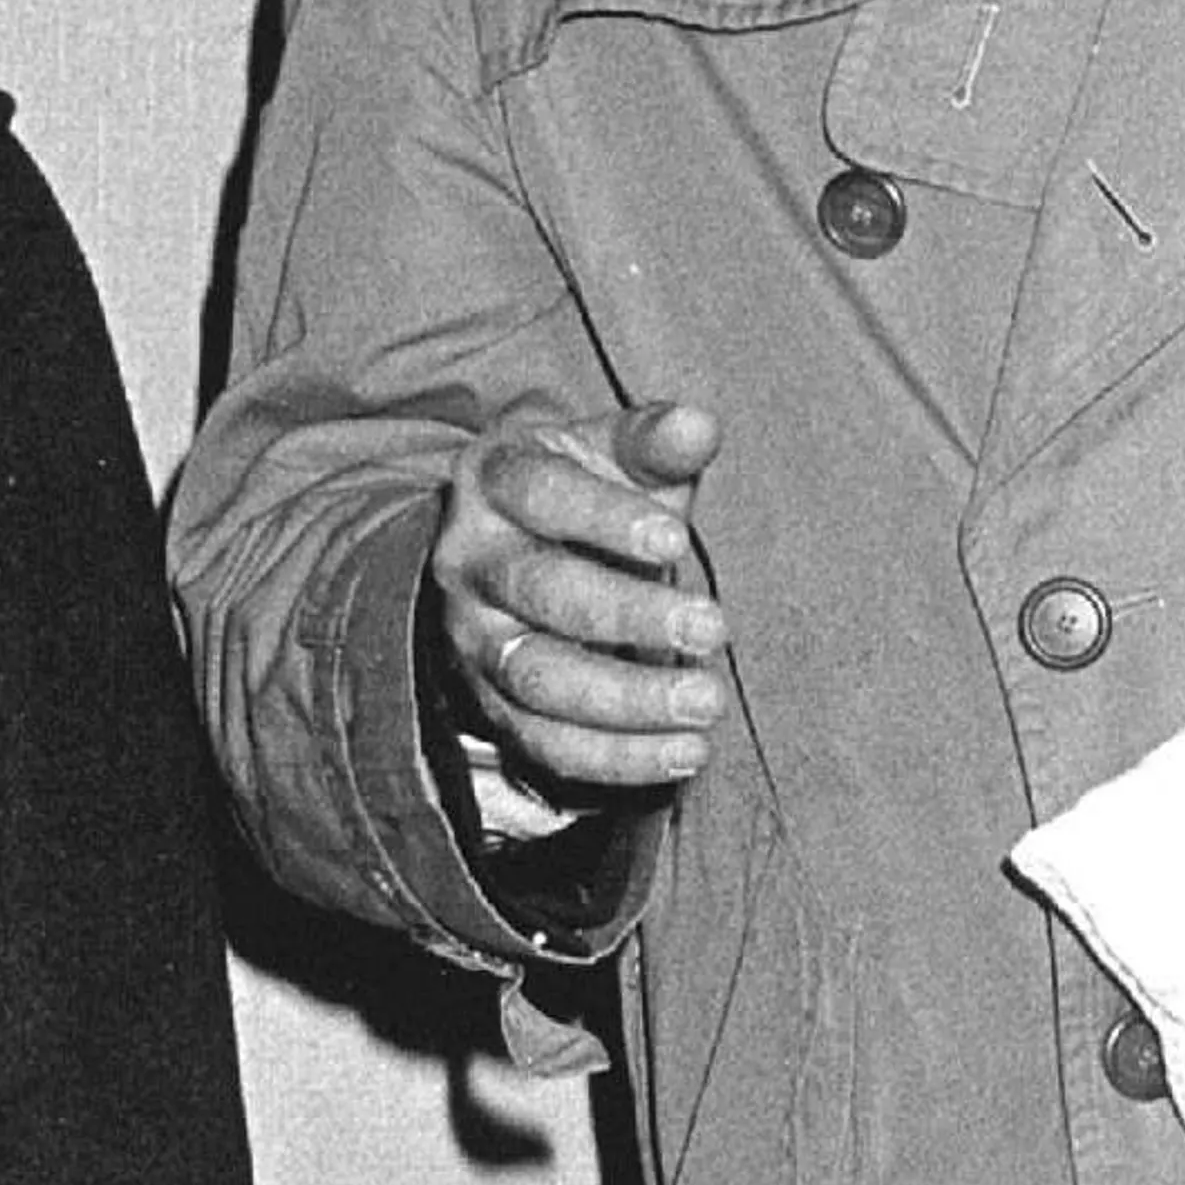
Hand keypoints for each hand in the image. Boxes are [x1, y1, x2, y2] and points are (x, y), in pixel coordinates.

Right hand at [430, 397, 727, 797]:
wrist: (515, 554)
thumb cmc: (587, 493)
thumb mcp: (613, 453)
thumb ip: (656, 442)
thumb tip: (698, 426)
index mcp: (497, 478)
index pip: (543, 494)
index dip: (607, 519)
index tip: (677, 543)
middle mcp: (471, 559)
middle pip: (541, 592)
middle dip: (629, 614)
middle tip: (713, 629)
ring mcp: (474, 637)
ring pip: (538, 678)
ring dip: (626, 700)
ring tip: (705, 704)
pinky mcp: (491, 704)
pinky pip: (546, 744)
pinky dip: (616, 758)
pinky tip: (685, 754)